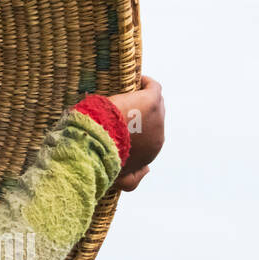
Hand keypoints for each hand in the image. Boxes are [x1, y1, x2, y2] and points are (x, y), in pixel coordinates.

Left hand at [105, 74, 164, 191]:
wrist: (100, 144)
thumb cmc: (105, 160)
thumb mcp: (120, 179)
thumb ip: (133, 180)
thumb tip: (147, 169)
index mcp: (150, 153)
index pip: (148, 138)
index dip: (137, 129)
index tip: (123, 124)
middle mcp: (158, 136)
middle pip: (153, 119)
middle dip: (142, 112)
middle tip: (126, 105)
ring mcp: (157, 118)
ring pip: (155, 103)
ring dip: (144, 97)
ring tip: (130, 91)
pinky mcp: (152, 101)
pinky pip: (154, 87)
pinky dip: (147, 83)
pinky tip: (137, 79)